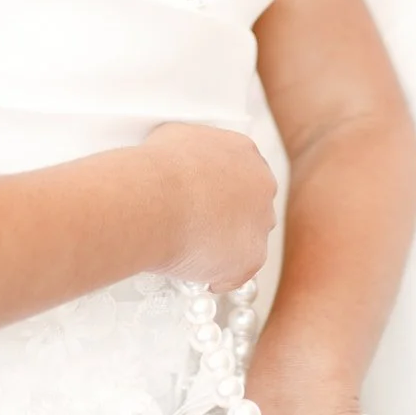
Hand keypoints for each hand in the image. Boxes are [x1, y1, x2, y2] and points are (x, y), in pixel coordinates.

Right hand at [142, 122, 275, 290]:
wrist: (154, 201)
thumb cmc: (157, 170)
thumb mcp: (174, 138)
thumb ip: (191, 151)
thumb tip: (179, 159)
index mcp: (243, 153)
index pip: (243, 175)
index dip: (222, 192)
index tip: (206, 203)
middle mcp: (261, 185)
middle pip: (252, 208)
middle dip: (229, 220)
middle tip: (198, 228)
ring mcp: (260, 221)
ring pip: (248, 241)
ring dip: (226, 248)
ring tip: (192, 251)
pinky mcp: (252, 256)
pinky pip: (238, 273)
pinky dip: (218, 276)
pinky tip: (196, 272)